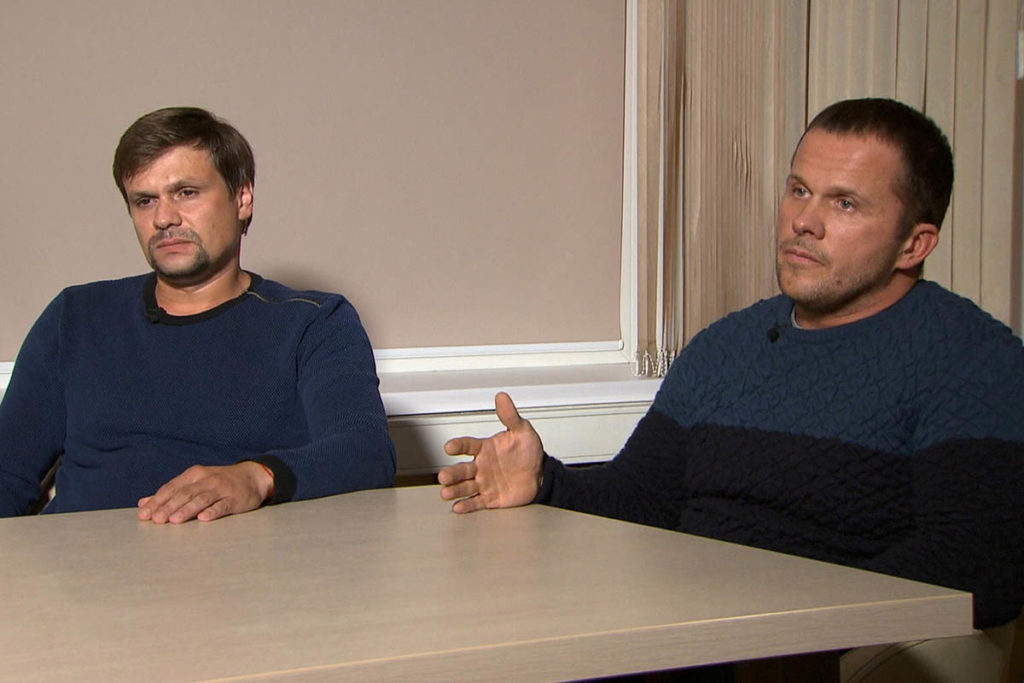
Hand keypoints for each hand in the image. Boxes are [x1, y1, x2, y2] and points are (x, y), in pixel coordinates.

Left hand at [137, 462, 272, 523]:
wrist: (253, 476)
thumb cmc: (220, 481)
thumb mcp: (195, 482)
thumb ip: (170, 492)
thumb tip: (144, 503)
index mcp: (194, 474)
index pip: (172, 488)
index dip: (157, 501)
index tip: (144, 514)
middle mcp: (206, 480)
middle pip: (184, 494)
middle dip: (168, 507)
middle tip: (156, 520)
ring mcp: (222, 489)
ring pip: (201, 499)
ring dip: (187, 510)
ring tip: (174, 520)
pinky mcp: (235, 499)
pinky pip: (223, 505)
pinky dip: (213, 511)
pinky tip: (204, 518)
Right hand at [438, 392, 543, 512]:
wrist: (540, 475)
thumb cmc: (528, 452)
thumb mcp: (522, 432)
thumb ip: (510, 416)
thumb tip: (502, 397)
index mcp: (485, 449)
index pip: (468, 445)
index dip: (458, 446)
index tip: (449, 447)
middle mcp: (481, 466)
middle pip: (462, 470)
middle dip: (451, 474)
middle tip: (443, 476)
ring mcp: (484, 483)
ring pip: (465, 487)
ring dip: (454, 490)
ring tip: (446, 493)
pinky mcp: (490, 498)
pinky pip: (476, 502)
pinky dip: (466, 505)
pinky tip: (458, 507)